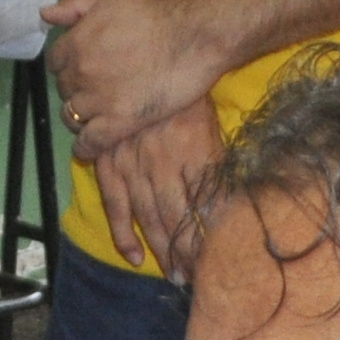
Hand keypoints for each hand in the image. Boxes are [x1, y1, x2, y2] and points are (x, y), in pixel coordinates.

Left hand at [40, 0, 225, 158]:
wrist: (194, 35)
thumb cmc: (156, 12)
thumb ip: (74, 6)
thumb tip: (44, 15)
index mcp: (77, 43)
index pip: (55, 63)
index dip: (66, 66)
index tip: (80, 69)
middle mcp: (81, 73)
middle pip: (64, 89)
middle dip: (74, 89)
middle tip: (94, 90)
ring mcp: (99, 99)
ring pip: (72, 116)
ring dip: (79, 117)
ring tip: (93, 117)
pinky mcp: (120, 122)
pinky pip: (91, 143)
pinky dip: (85, 148)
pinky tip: (88, 149)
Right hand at [91, 103, 225, 279]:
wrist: (149, 59)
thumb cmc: (189, 96)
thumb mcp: (213, 126)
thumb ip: (218, 164)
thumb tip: (230, 206)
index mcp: (195, 153)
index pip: (206, 207)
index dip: (213, 239)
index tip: (223, 263)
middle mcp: (163, 163)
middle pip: (178, 218)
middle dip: (189, 253)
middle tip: (200, 280)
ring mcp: (132, 164)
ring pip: (149, 217)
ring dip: (162, 250)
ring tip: (175, 275)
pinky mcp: (109, 162)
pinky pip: (116, 204)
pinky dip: (124, 233)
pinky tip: (135, 257)